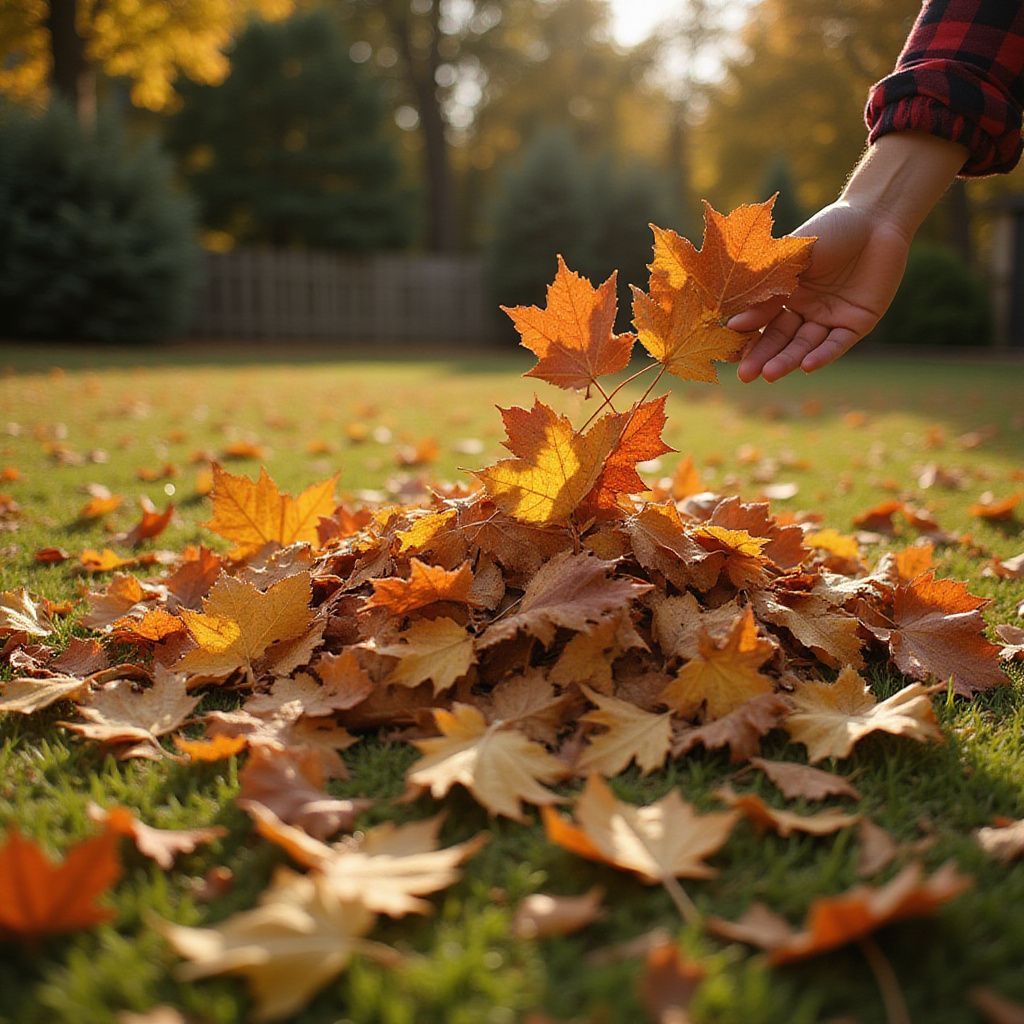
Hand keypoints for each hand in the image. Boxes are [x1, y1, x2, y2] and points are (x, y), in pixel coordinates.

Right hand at [730, 201, 910, 381]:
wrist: (877, 217)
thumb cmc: (831, 229)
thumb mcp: (793, 256)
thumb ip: (767, 287)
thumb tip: (733, 319)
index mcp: (786, 293)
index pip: (762, 320)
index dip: (747, 331)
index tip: (728, 341)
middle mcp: (806, 310)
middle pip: (780, 338)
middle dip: (763, 356)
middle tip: (744, 375)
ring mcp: (830, 318)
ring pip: (805, 345)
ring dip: (787, 361)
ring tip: (769, 375)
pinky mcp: (857, 324)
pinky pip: (837, 344)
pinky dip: (822, 355)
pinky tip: (806, 366)